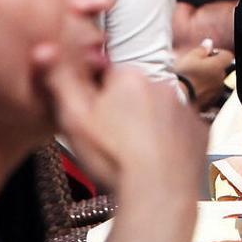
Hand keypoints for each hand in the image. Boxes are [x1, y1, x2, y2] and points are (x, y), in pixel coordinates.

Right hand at [34, 43, 207, 193]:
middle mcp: (162, 84)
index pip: (106, 76)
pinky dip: (167, 141)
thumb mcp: (73, 118)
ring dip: (145, 126)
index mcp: (130, 77)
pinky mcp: (198, 130)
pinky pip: (178, 130)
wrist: (158, 192)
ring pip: (156, 112)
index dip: (94, 98)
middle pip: (133, 93)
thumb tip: (43, 49)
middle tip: (109, 141)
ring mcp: (184, 107)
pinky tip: (154, 159)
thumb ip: (59, 81)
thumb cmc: (113, 157)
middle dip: (121, 110)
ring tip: (130, 154)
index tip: (91, 121)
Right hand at [173, 39, 233, 110]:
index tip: (208, 54)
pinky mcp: (209, 102)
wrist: (176, 97)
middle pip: (222, 69)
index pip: (227, 55)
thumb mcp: (190, 57)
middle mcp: (221, 79)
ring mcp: (216, 92)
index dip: (218, 53)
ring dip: (209, 79)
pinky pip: (210, 93)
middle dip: (212, 66)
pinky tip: (193, 89)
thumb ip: (202, 49)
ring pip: (216, 81)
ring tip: (193, 79)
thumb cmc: (183, 75)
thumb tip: (209, 43)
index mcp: (218, 65)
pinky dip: (205, 90)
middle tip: (197, 66)